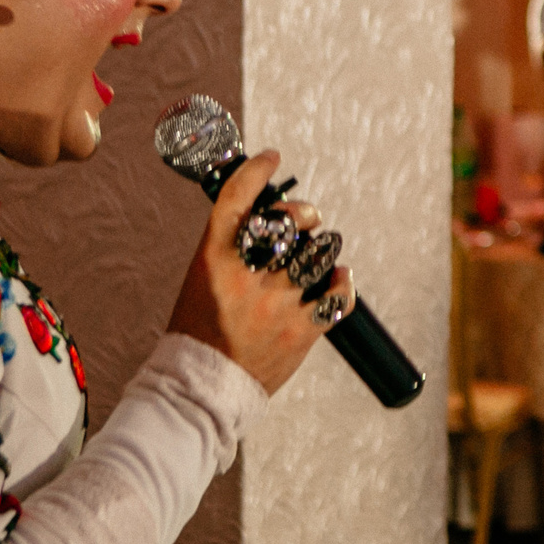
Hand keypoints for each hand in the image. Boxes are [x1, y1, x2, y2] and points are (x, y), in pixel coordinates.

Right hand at [165, 150, 348, 393]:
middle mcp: (246, 280)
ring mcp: (277, 306)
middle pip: (289, 223)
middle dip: (303, 213)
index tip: (270, 158)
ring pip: (319, 253)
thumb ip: (231, 246)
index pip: (237, 201)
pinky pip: (339, 293)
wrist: (204, 385)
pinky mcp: (302, 331)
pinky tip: (335, 278)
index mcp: (213, 262)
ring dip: (322, 248)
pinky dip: (342, 281)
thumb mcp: (201, 278)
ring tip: (316, 255)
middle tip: (306, 218)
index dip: (255, 172)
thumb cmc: (201, 328)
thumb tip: (267, 213)